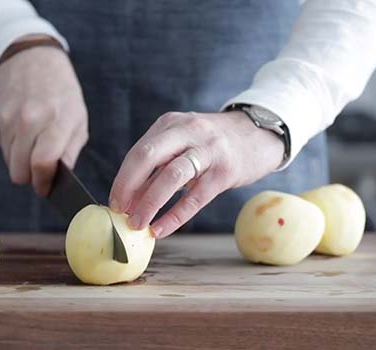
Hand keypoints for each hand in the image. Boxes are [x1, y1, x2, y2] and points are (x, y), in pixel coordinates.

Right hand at [0, 36, 87, 195]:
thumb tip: (59, 179)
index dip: (43, 182)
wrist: (32, 59)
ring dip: (21, 162)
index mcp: (56, 120)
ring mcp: (9, 119)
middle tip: (42, 170)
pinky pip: (3, 149)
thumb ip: (70, 151)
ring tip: (34, 144)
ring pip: (10, 163)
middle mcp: (29, 119)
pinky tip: (24, 132)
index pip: (43, 163)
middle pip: (20, 171)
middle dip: (31, 176)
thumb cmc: (61, 93)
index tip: (46, 187)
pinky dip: (13, 148)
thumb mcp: (78, 119)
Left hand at [108, 111, 284, 237]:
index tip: (114, 202)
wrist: (261, 133)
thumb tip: (129, 200)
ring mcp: (208, 150)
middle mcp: (188, 131)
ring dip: (149, 203)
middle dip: (128, 186)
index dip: (123, 179)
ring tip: (137, 224)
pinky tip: (161, 229)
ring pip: (171, 175)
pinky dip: (174, 216)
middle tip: (119, 212)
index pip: (139, 151)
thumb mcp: (185, 142)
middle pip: (148, 156)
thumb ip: (159, 165)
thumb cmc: (215, 144)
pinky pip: (195, 197)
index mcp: (171, 124)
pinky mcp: (225, 171)